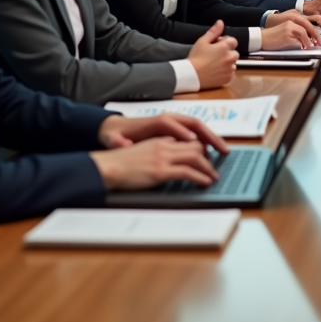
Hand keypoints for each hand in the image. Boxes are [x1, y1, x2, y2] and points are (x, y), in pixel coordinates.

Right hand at [90, 138, 219, 189]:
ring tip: (214, 176)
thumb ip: (154, 152)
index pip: (185, 139)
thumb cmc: (118, 164)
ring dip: (208, 168)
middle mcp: (163, 146)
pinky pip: (188, 172)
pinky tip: (205, 182)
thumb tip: (164, 160)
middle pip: (195, 145)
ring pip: (195, 157)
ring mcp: (163, 158)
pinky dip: (200, 177)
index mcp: (158, 140)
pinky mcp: (161, 171)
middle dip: (208, 155)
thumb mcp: (139, 152)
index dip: (198, 147)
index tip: (205, 155)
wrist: (106, 167)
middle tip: (214, 166)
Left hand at [97, 112, 229, 153]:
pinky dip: (207, 141)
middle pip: (194, 124)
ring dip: (213, 138)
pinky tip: (213, 152)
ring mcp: (175, 123)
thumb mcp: (113, 138)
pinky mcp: (178, 130)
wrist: (116, 128)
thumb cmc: (117, 134)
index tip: (196, 147)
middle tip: (222, 149)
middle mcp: (169, 119)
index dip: (185, 135)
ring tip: (224, 151)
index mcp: (156, 121)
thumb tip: (123, 143)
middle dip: (210, 136)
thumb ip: (118, 141)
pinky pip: (197, 133)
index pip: (174, 125)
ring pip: (199, 128)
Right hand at [186, 20, 238, 88]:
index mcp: (225, 47)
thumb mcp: (202, 41)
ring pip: (233, 63)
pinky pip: (230, 73)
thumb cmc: (196, 57)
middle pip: (234, 52)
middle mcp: (230, 58)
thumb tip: (220, 22)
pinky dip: (226, 72)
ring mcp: (230, 69)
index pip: (233, 41)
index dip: (225, 42)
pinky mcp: (228, 78)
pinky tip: (215, 71)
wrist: (192, 75)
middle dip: (227, 52)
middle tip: (215, 55)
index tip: (216, 45)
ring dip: (227, 62)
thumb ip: (214, 31)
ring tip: (215, 64)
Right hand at [262, 9, 320, 48]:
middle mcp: (293, 20)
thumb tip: (310, 39)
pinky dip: (302, 45)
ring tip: (311, 47)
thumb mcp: (288, 29)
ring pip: (305, 33)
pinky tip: (303, 49)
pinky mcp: (286, 35)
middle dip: (318, 36)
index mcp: (295, 17)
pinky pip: (298, 41)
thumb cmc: (275, 35)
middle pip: (310, 26)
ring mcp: (289, 27)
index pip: (312, 20)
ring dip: (309, 42)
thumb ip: (299, 31)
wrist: (262, 38)